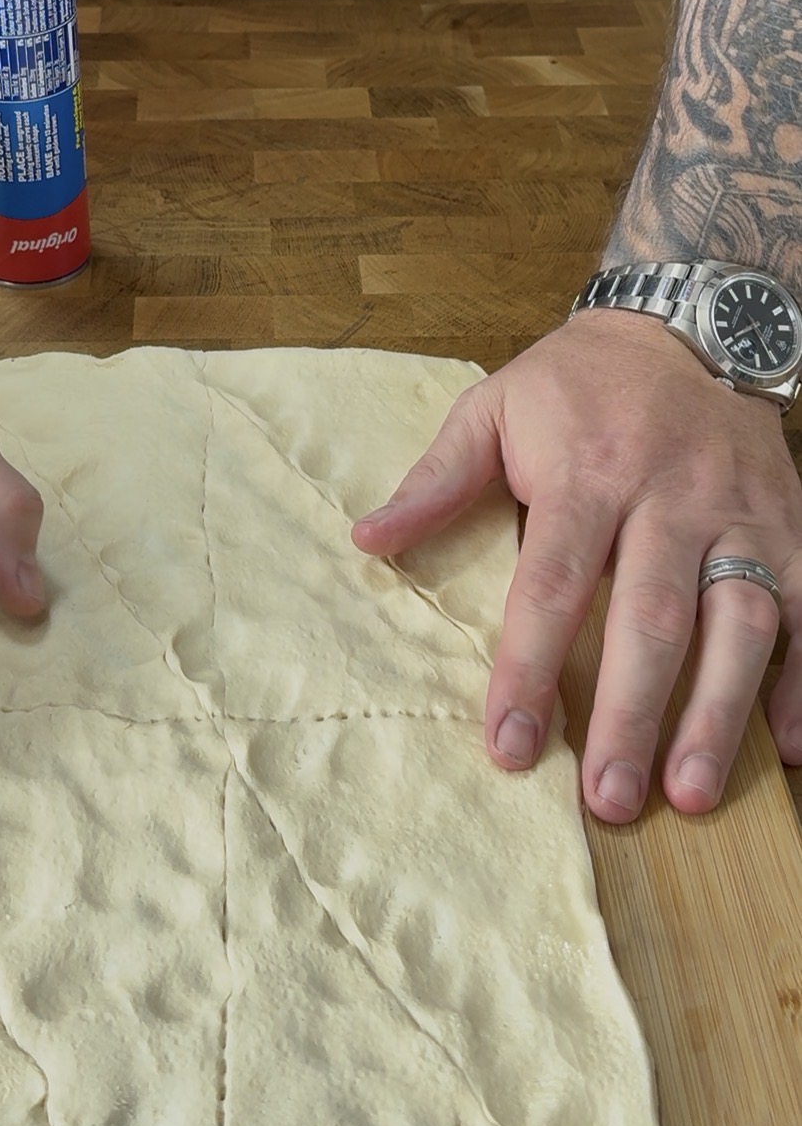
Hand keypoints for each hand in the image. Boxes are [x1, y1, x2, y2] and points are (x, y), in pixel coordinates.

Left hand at [352, 309, 801, 822]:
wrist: (686, 326)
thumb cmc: (574, 384)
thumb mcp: (493, 408)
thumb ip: (435, 480)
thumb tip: (365, 540)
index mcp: (588, 474)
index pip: (551, 585)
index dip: (528, 668)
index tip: (508, 745)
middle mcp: (672, 498)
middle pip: (652, 617)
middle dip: (630, 714)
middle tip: (607, 799)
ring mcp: (741, 515)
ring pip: (739, 622)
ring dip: (716, 712)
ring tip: (690, 795)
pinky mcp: (792, 526)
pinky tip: (785, 752)